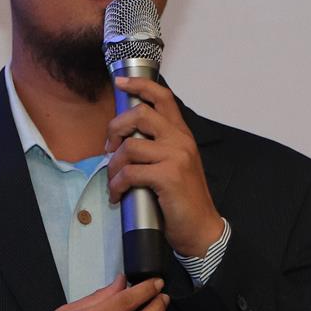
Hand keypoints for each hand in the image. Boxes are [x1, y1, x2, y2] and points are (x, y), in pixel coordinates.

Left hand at [104, 76, 224, 257]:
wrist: (201, 228)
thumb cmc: (183, 199)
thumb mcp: (175, 165)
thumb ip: (157, 147)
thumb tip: (125, 140)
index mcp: (182, 135)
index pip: (163, 98)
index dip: (140, 85)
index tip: (121, 82)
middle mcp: (180, 140)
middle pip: (140, 115)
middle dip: (115, 128)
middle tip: (109, 147)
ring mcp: (176, 157)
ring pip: (130, 146)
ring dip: (114, 165)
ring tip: (114, 180)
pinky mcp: (168, 176)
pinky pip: (130, 172)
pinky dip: (117, 184)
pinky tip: (118, 194)